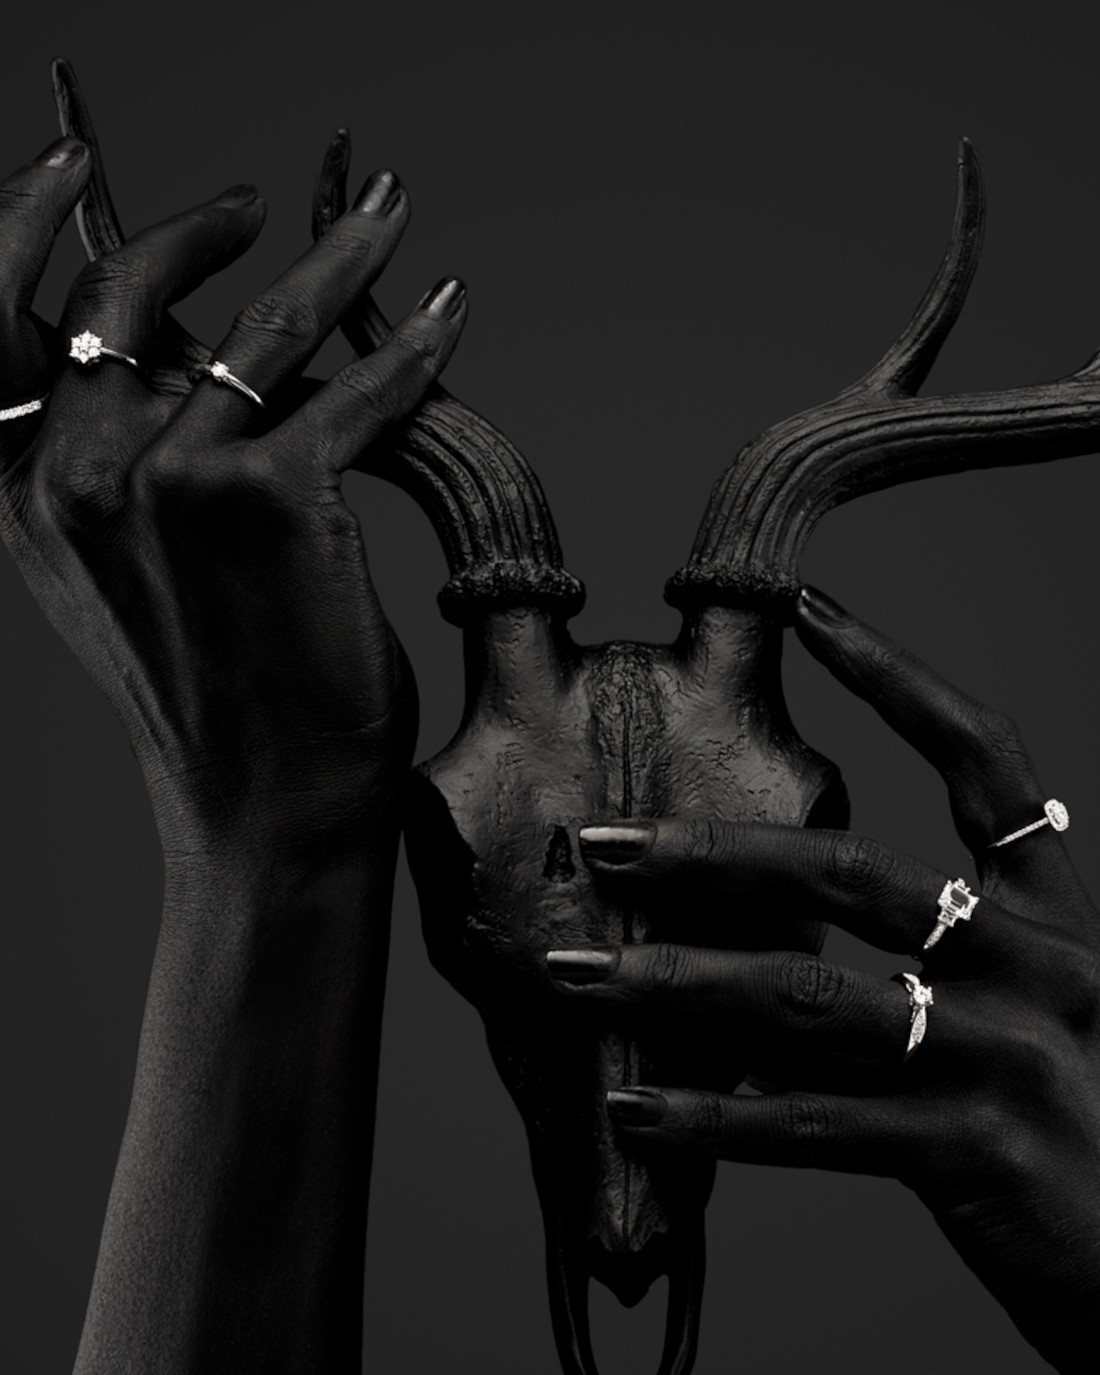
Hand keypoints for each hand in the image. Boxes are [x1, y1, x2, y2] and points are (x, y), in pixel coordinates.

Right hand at [0, 135, 466, 864]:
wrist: (262, 802)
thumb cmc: (216, 696)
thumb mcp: (122, 578)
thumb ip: (116, 472)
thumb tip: (178, 360)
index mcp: (28, 489)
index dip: (23, 216)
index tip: (69, 158)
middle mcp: (78, 473)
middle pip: (131, 290)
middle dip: (206, 222)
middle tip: (265, 202)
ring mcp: (168, 480)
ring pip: (261, 324)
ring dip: (339, 253)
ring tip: (386, 216)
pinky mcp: (267, 497)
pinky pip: (353, 390)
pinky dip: (409, 347)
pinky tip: (444, 316)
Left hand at [548, 589, 1099, 1373]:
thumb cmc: (1083, 1136)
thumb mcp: (1033, 1019)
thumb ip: (937, 967)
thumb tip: (766, 936)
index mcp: (1052, 920)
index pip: (985, 760)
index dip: (897, 675)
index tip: (807, 611)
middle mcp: (1040, 966)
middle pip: (858, 869)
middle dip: (714, 851)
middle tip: (604, 843)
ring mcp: (1012, 1056)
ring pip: (809, 994)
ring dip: (675, 983)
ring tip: (575, 979)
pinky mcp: (981, 1153)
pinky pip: (814, 1123)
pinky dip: (714, 1117)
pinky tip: (636, 1110)